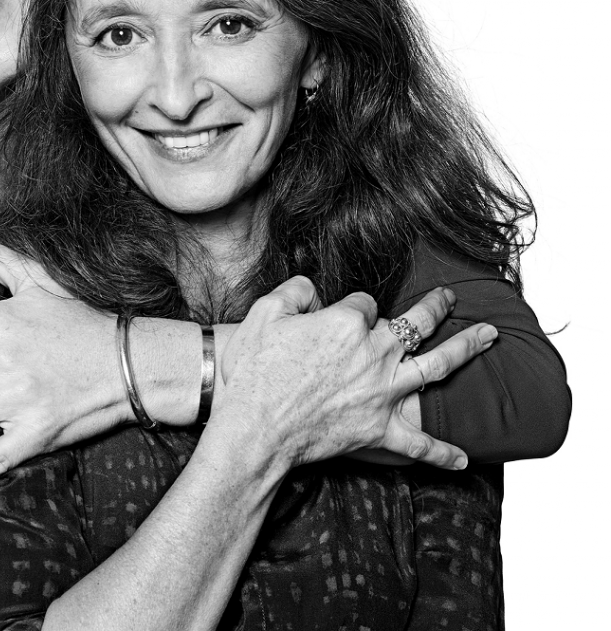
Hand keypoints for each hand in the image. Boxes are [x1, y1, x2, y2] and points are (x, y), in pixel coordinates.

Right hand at [211, 278, 495, 477]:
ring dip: (466, 348)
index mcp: (347, 323)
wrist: (255, 429)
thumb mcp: (264, 313)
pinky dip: (442, 452)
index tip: (338, 316)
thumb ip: (294, 290)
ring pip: (437, 366)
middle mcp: (374, 353)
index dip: (352, 307)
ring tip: (489, 336)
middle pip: (416, 322)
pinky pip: (419, 443)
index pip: (364, 303)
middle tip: (448, 297)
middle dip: (435, 306)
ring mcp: (382, 392)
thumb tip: (310, 287)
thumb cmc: (255, 372)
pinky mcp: (379, 429)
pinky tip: (464, 458)